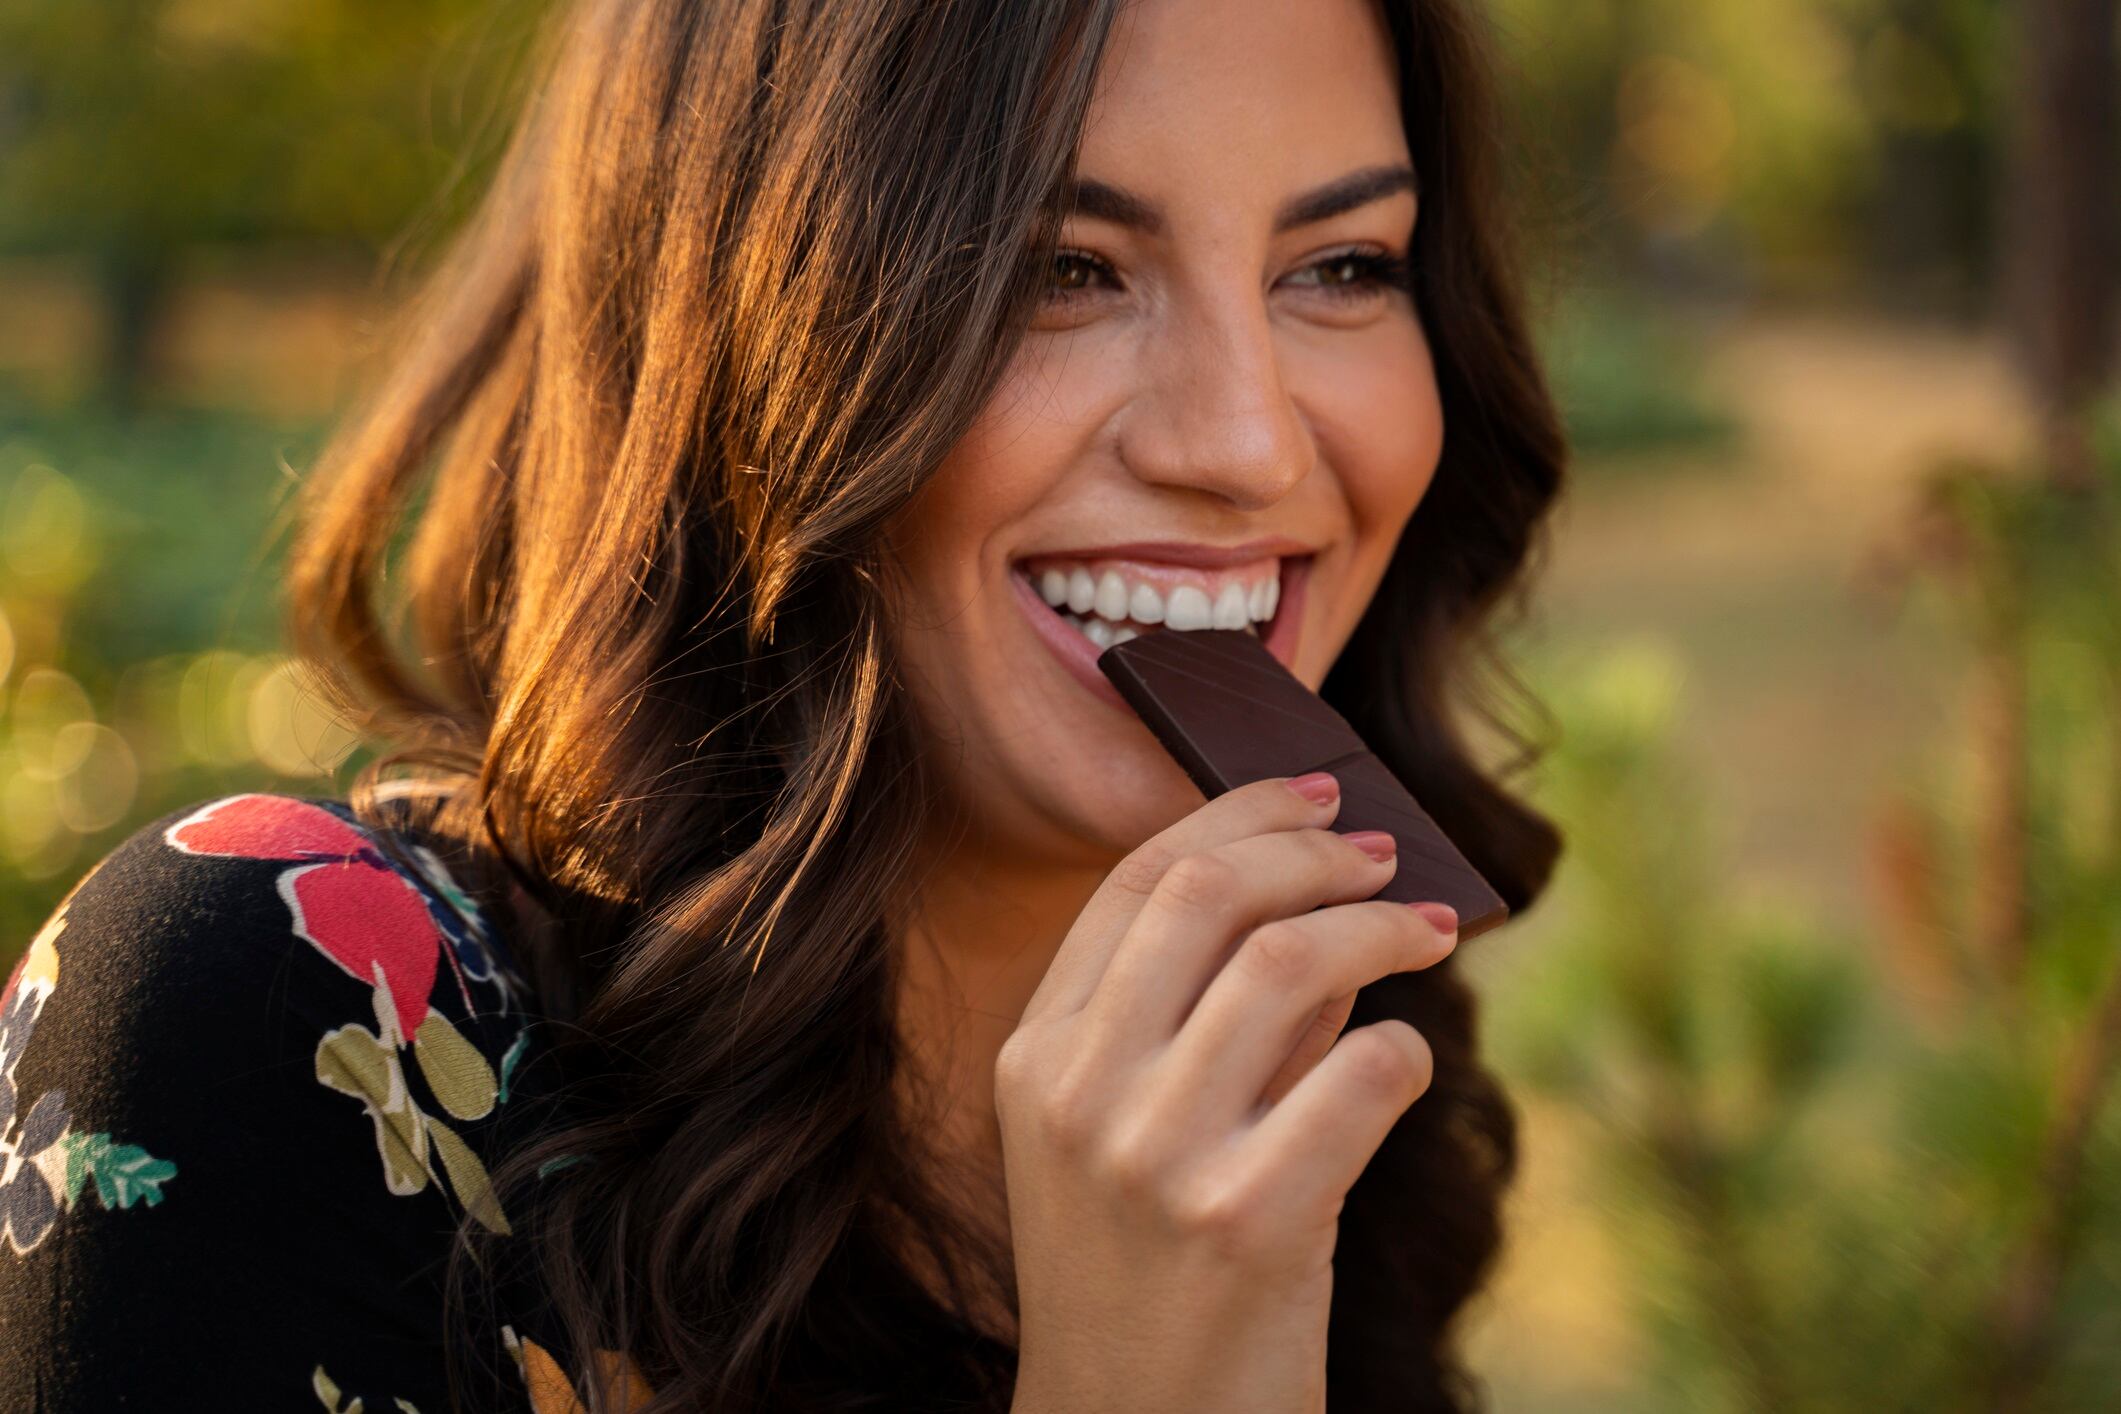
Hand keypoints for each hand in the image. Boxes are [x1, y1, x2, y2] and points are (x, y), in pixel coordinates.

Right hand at [996, 772, 1457, 1413]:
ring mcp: (1159, 1156)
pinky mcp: (1251, 1219)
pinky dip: (1406, 1049)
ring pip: (1290, 963)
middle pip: (1208, 895)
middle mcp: (1083, 1093)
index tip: (1317, 795)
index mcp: (1039, 1057)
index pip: (1138, 882)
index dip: (1239, 815)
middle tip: (1383, 851)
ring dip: (1380, 927)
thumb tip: (1322, 909)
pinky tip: (1409, 1064)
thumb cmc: (1145, 1275)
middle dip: (1314, 849)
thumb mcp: (1130, 1137)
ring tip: (1427, 930)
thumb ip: (1208, 1019)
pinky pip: (1365, 1074)